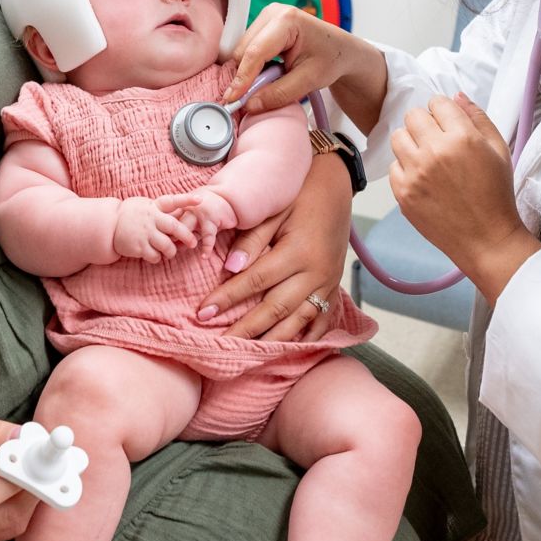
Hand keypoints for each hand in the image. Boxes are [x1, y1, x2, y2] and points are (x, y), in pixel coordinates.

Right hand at [0, 413, 39, 540]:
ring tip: (26, 477)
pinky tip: (8, 494)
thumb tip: (26, 438)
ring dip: (26, 505)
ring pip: (8, 529)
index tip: (36, 456)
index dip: (18, 477)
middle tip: (40, 467)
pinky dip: (11, 516)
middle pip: (6, 516)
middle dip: (32, 492)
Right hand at [113, 196, 197, 263]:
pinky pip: (155, 256)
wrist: (108, 225)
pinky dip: (158, 258)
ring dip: (172, 251)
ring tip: (170, 252)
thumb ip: (162, 209)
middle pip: (174, 227)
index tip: (200, 199)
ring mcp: (144, 233)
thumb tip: (182, 211)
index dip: (187, 200)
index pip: (172, 201)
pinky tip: (156, 255)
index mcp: (154, 207)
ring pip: (167, 246)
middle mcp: (150, 219)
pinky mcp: (138, 247)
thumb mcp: (146, 205)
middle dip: (187, 236)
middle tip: (194, 243)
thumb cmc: (131, 214)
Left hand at [158, 189, 238, 248]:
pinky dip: (207, 247)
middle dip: (166, 236)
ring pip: (186, 228)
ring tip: (176, 253)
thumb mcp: (189, 216)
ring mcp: (199, 212)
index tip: (153, 242)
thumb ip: (179, 228)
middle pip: (171, 223)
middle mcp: (187, 207)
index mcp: (178, 205)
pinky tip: (204, 256)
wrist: (224, 198)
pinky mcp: (212, 218)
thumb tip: (170, 246)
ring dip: (182, 241)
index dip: (158, 230)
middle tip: (162, 250)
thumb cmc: (203, 211)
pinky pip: (208, 235)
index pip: (164, 218)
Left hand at [196, 154, 352, 341]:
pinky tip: (288, 350)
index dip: (228, 298)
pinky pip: (321, 319)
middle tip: (219, 344)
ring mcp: (328, 282)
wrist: (336, 186)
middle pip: (276, 308)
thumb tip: (229, 270)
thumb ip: (252, 239)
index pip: (256, 281)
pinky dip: (306, 337)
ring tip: (248, 354)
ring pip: (298, 320)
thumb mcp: (274, 210)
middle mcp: (316, 272)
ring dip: (272, 339)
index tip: (203, 313)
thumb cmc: (299, 195)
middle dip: (245, 328)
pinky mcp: (334, 286)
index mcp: (298, 251)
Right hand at [222, 3, 364, 115]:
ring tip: (270, 82)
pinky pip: (247, 50)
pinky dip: (252, 66)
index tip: (233, 100)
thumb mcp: (309, 81)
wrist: (341, 49)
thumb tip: (249, 105)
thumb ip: (279, 93)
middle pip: (243, 51)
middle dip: (245, 77)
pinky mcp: (262, 25)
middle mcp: (272, 12)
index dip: (242, 78)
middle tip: (254, 99)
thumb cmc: (330, 60)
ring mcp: (265, 17)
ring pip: (242, 51)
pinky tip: (268, 73)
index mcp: (287, 20)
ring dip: (248, 72)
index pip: (256, 52)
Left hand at [391, 94, 540, 295]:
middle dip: (426, 124)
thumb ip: (478, 117)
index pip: (437, 103)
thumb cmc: (496, 195)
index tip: (449, 124)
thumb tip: (456, 96)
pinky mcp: (403, 193)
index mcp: (461, 137)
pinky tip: (423, 179)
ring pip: (398, 137)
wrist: (487, 239)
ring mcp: (415, 174)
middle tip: (438, 141)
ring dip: (411, 142)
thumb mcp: (499, 149)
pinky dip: (406, 169)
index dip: (444, 112)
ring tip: (428, 157)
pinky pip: (393, 166)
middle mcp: (435, 152)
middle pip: (413, 116)